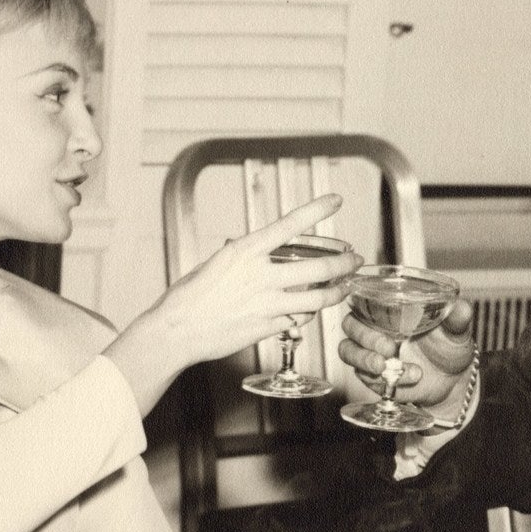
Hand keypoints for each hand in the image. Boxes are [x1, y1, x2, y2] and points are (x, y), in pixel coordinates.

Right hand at [107, 194, 361, 412]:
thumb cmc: (189, 297)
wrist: (176, 330)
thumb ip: (244, 259)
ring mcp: (267, 304)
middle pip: (319, 268)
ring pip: (318, 299)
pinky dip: (308, 314)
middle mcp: (261, 276)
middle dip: (344, 263)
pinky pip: (299, 320)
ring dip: (338, 292)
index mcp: (246, 252)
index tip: (335, 201)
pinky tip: (310, 311)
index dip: (316, 210)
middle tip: (354, 260)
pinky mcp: (268, 328)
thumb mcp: (216, 264)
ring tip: (346, 287)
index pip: (289, 225)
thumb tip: (259, 253)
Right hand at [339, 301, 475, 407]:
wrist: (452, 381)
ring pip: (348, 351)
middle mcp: (377, 329)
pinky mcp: (373, 377)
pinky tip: (408, 378)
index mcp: (392, 311)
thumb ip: (458, 319)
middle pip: (350, 326)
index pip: (364, 299)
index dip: (363, 305)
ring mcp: (372, 353)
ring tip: (386, 368)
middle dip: (365, 337)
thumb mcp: (457, 332)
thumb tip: (462, 306)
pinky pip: (364, 376)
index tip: (378, 316)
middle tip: (388, 348)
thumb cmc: (449, 348)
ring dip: (364, 359)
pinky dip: (382, 379)